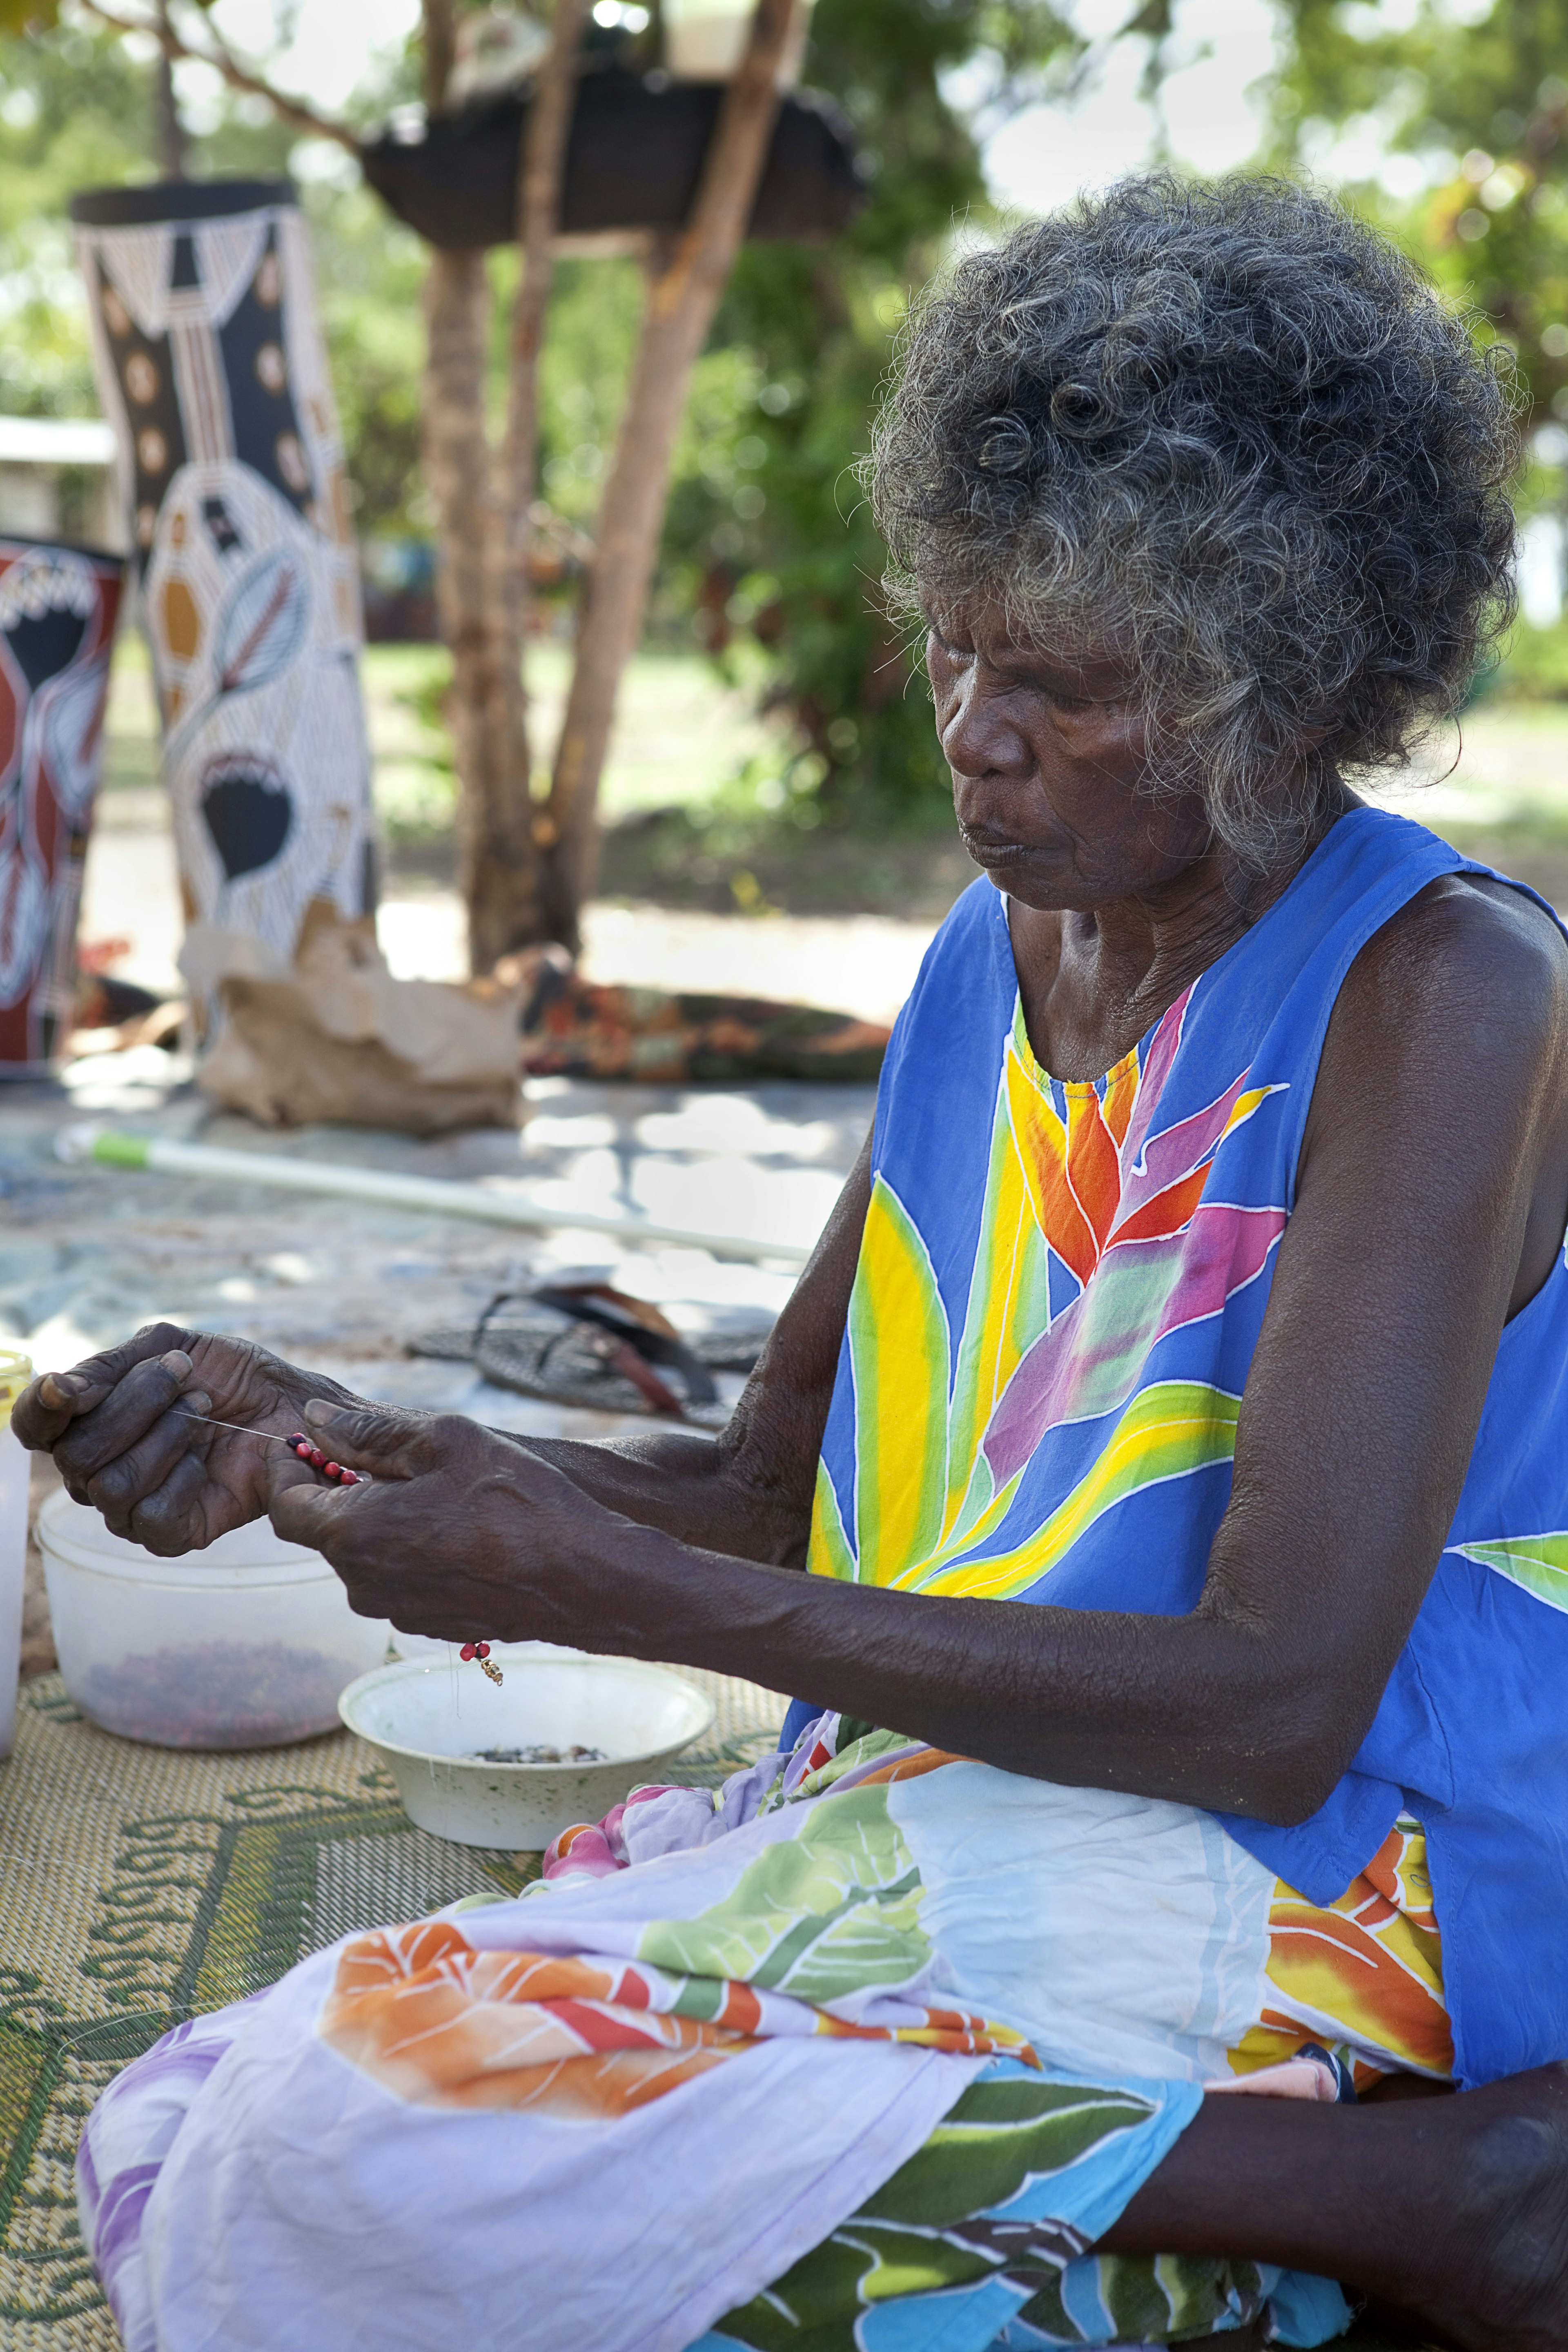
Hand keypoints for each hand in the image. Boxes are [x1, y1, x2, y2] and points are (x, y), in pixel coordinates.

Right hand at [13, 1323, 359, 1554]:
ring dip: (166, 1435)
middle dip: (134, 1406)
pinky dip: (182, 1479)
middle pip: (77, 1455)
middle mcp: (99, 1469)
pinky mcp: (171, 1534)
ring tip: (204, 1410)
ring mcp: (131, 1506)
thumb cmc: (229, 1375)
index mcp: (89, 1421)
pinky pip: (150, 1518)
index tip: (72, 1388)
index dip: (42, 1409)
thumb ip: (110, 1367)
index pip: (34, 1427)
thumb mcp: (170, 1346)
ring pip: (111, 1486)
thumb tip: (60, 1388)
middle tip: (185, 1379)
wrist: (291, 1405)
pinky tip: (207, 1460)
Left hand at [270, 1399, 625, 1643]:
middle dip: (345, 1491)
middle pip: (327, 1530)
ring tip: (440, 1492)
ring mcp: (397, 1610)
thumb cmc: (518, 1501)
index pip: (284, 1505)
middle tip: (392, 1458)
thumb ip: (369, 1431)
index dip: (287, 1469)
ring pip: (367, 1556)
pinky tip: (463, 1530)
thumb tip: (314, 1419)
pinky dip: (415, 1552)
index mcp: (353, 1532)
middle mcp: (362, 1581)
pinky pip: (402, 1580)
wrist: (583, 1577)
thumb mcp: (445, 1440)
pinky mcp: (430, 1625)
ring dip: (384, 1522)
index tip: (309, 1443)